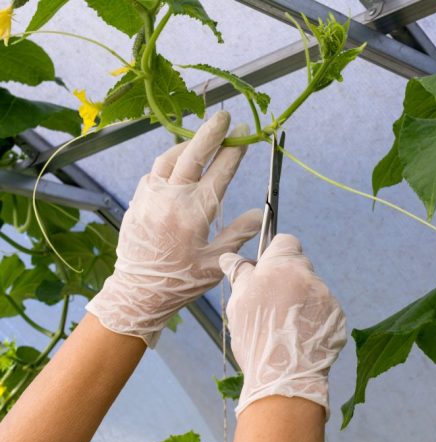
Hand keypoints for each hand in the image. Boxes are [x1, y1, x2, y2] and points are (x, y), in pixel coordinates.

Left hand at [86, 111, 261, 346]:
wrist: (137, 291)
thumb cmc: (180, 281)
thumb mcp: (216, 262)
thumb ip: (238, 234)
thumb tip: (259, 213)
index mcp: (195, 212)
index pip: (220, 171)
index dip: (235, 150)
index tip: (245, 134)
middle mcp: (171, 198)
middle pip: (193, 154)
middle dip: (211, 132)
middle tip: (225, 116)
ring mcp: (151, 197)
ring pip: (170, 158)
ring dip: (188, 144)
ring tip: (203, 138)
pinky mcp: (137, 201)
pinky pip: (155, 172)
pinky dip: (169, 162)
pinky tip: (178, 164)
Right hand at [219, 234, 346, 419]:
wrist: (284, 377)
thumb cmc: (256, 337)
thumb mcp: (239, 302)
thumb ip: (239, 274)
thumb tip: (230, 256)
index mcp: (282, 265)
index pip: (285, 241)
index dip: (275, 253)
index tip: (267, 270)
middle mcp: (308, 275)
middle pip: (299, 266)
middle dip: (287, 279)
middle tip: (272, 304)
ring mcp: (326, 295)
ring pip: (311, 289)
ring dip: (301, 299)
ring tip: (285, 326)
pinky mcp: (338, 315)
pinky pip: (324, 309)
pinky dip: (314, 317)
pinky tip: (300, 335)